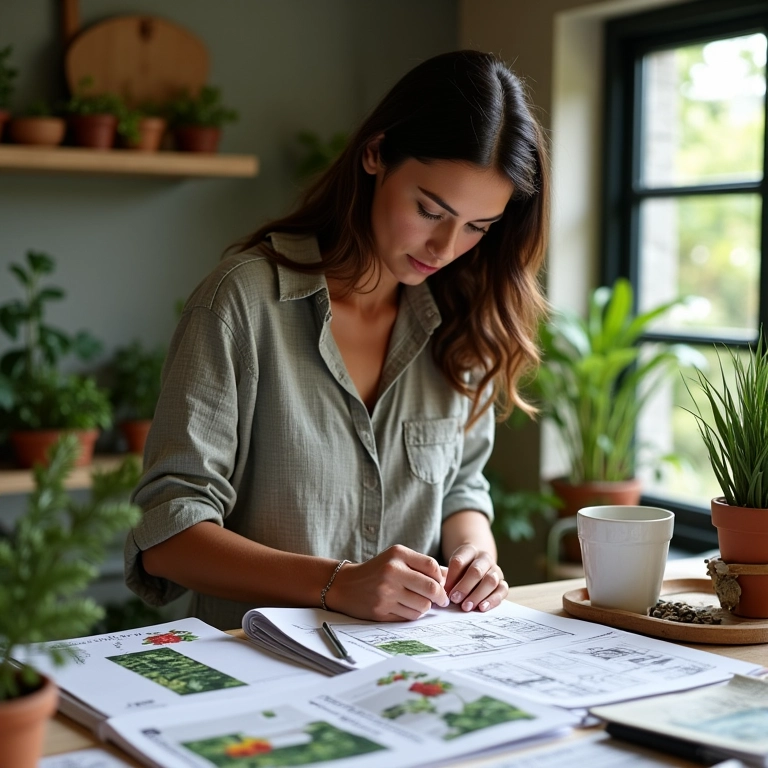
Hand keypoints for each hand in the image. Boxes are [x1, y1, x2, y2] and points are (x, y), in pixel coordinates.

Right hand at [327, 545, 448, 621]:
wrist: (345, 585)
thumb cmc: (377, 571)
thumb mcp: (397, 559)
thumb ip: (422, 565)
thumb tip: (450, 577)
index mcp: (397, 554)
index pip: (432, 566)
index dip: (441, 578)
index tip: (441, 585)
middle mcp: (392, 571)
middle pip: (431, 588)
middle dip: (440, 597)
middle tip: (441, 600)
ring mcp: (386, 592)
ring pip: (423, 606)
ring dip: (425, 607)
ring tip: (418, 602)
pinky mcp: (381, 610)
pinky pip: (410, 617)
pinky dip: (412, 614)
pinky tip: (405, 607)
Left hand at [443, 544, 507, 611]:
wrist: (478, 565)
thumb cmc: (461, 569)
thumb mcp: (452, 568)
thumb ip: (448, 577)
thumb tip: (442, 591)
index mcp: (469, 551)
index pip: (459, 561)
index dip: (451, 577)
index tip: (445, 590)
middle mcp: (485, 558)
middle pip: (476, 571)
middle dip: (464, 587)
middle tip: (455, 599)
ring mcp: (496, 570)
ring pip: (490, 581)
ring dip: (477, 595)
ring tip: (466, 606)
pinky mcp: (503, 583)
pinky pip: (502, 590)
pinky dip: (493, 600)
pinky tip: (482, 607)